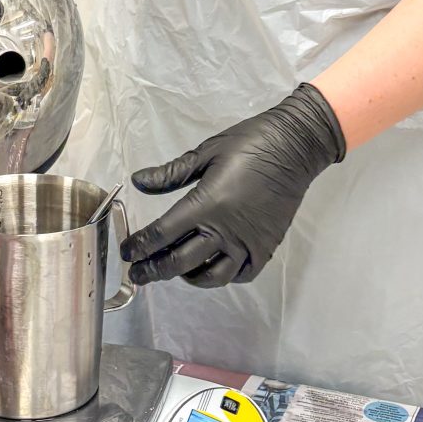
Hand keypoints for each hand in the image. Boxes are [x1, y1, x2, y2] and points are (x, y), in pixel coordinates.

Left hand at [122, 84, 345, 287]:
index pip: (162, 235)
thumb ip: (171, 174)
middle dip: (154, 270)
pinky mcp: (266, 247)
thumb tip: (139, 181)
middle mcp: (225, 230)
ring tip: (176, 270)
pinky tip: (211, 267)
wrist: (295, 147)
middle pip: (180, 262)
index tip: (127, 252)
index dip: (140, 247)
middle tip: (139, 273)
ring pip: (211, 276)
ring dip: (187, 277)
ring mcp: (248, 243)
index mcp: (206, 205)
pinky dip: (223, 276)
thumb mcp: (205, 153)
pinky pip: (241, 274)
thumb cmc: (249, 144)